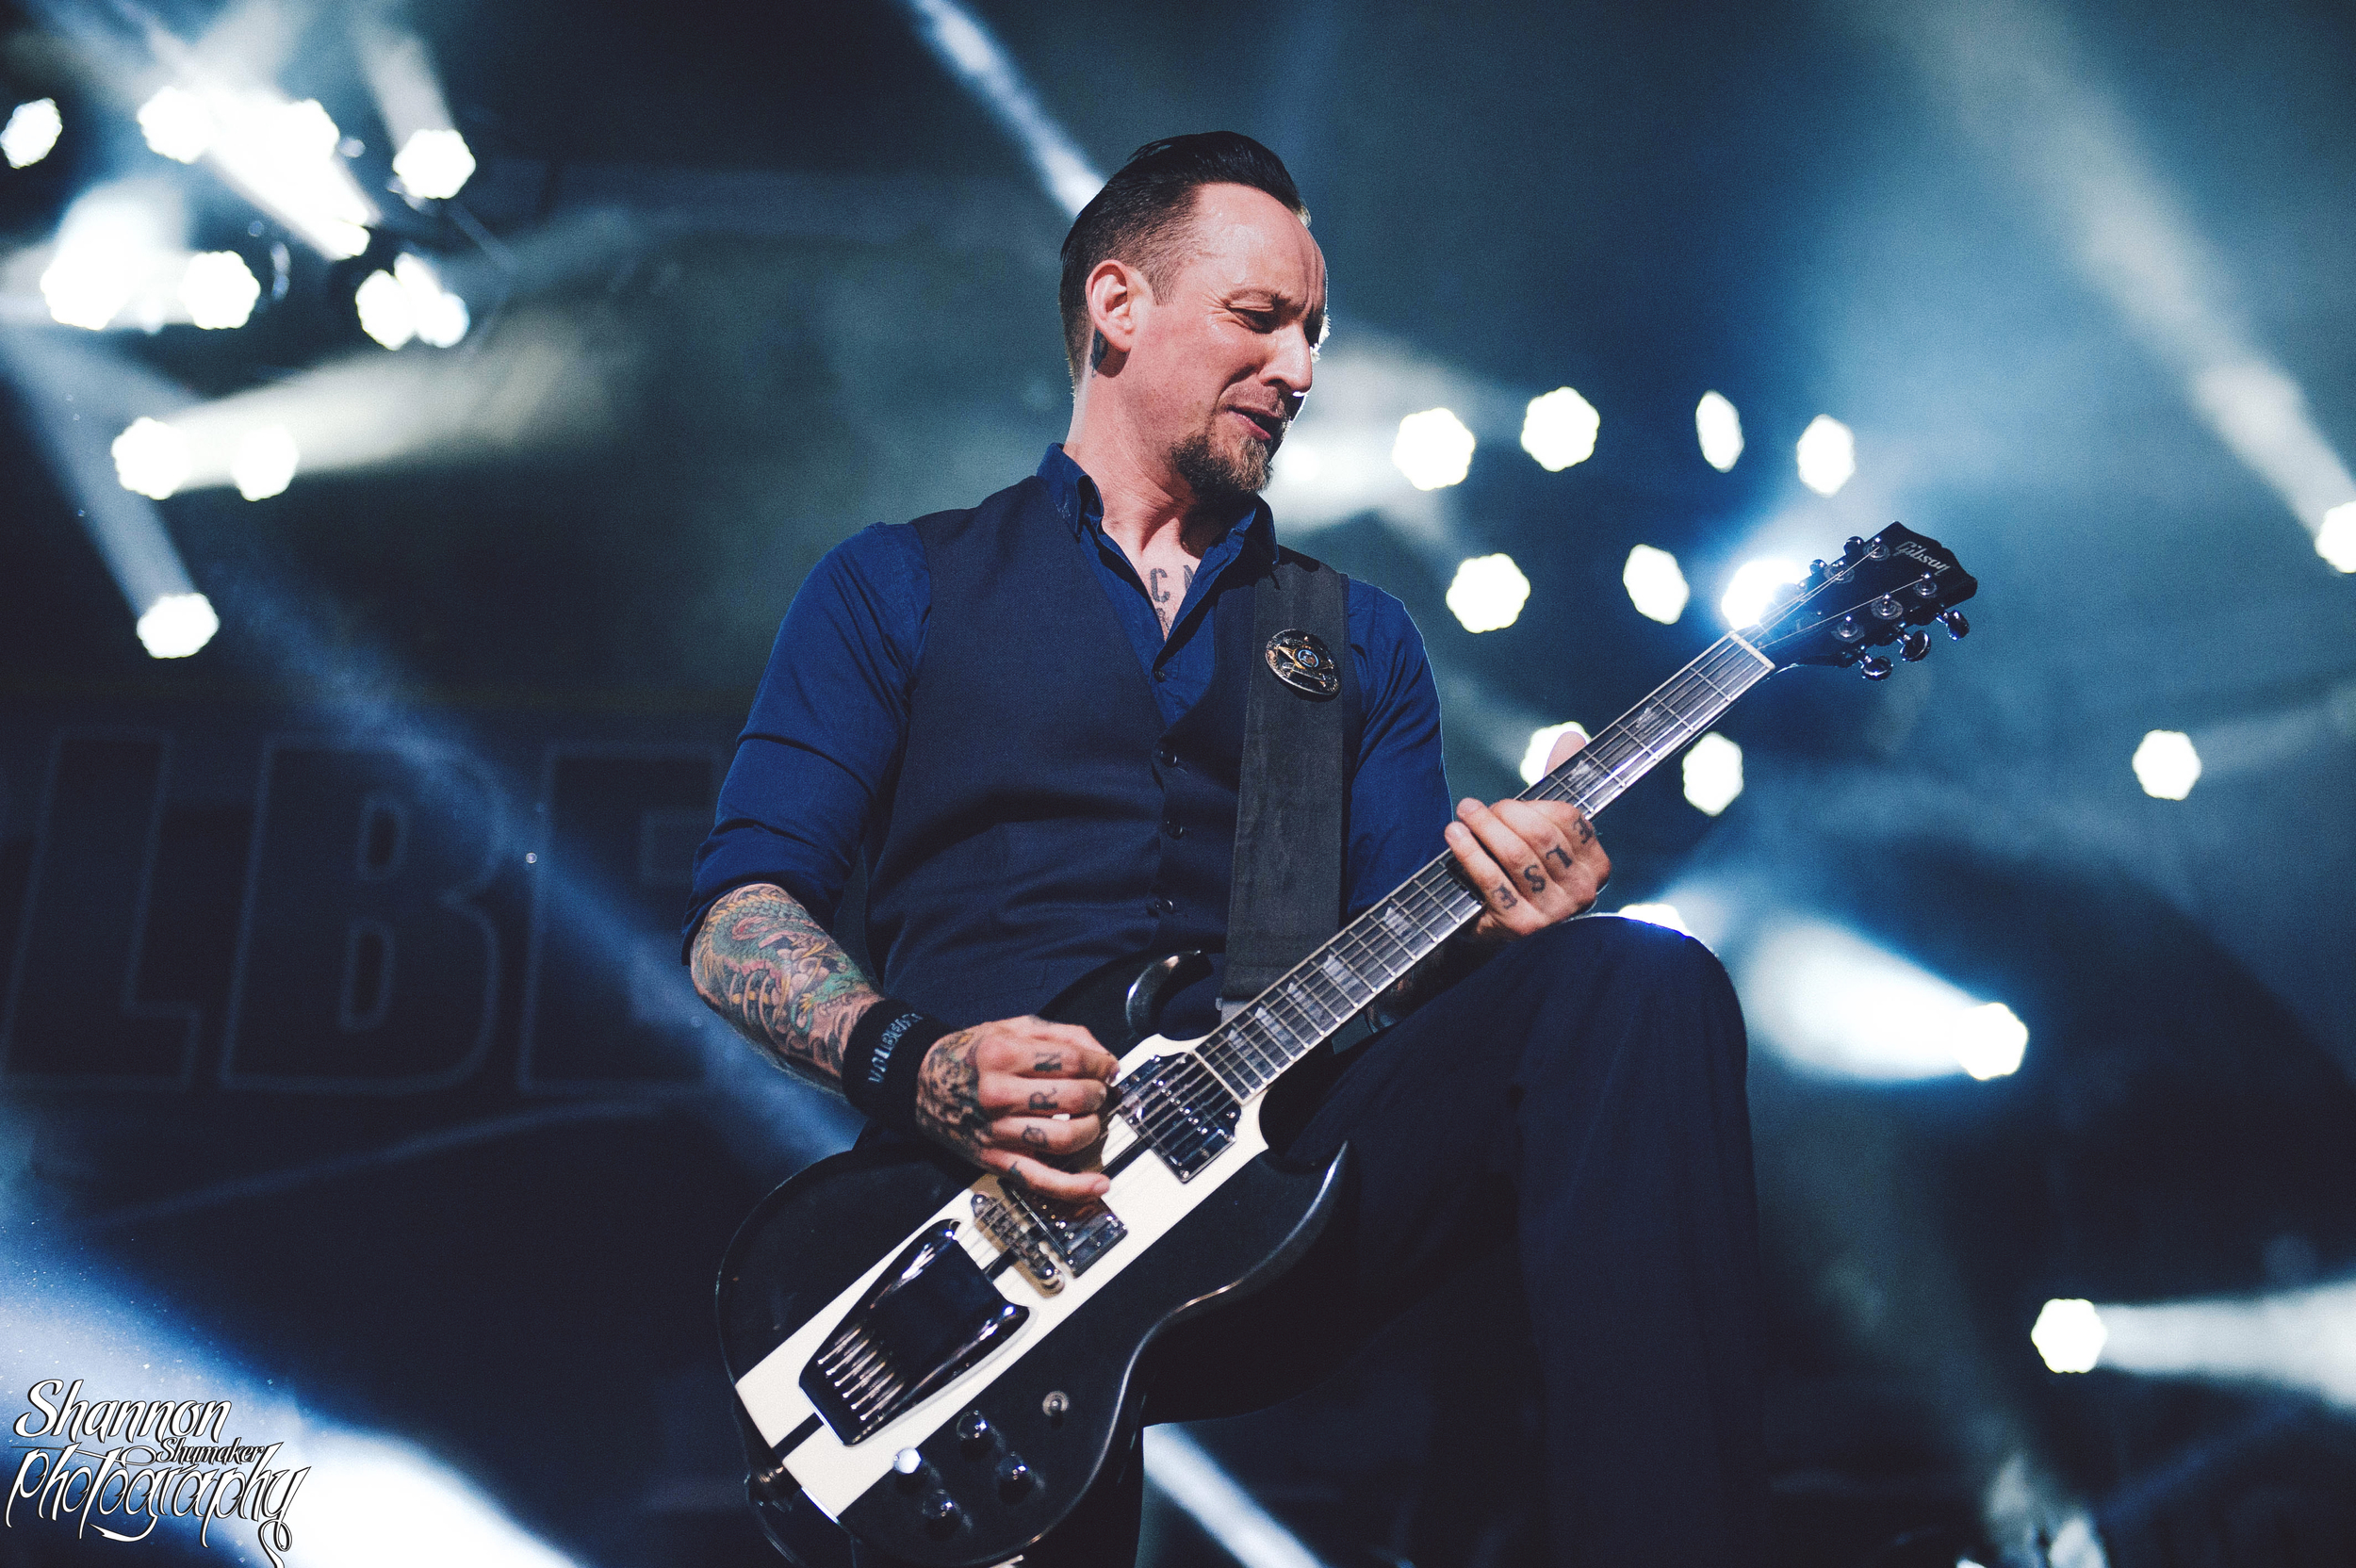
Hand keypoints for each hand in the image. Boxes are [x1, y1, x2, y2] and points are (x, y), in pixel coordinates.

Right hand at [911, 1015, 1119, 1201]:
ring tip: (1091, 1119)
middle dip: (1098, 1094)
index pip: (1072, 1062)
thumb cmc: (973, 1054)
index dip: (1101, 1065)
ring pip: (1064, 1139)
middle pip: (1073, 1099)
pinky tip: (1100, 1184)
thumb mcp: (1012, 1028)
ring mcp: (997, 1131)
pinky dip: (1074, 1187)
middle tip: (1098, 1091)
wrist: (921, 1083)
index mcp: (1003, 1055)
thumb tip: (1105, 1058)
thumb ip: (1062, 1035)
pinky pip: (1040, 1180)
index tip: (1108, 1067)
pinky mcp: (995, 1160)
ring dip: (1092, 1129)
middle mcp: (999, 1094)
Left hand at [1443, 730, 1610, 942]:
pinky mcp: (1521, 926)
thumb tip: (1571, 735)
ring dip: (1483, 827)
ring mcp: (1554, 913)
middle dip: (1505, 813)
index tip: (1509, 804)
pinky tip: (1453, 834)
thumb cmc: (1522, 865)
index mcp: (1597, 866)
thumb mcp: (1543, 827)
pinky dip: (1469, 852)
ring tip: (1463, 812)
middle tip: (1477, 807)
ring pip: (1515, 855)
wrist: (1493, 923)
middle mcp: (1583, 893)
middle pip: (1540, 835)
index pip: (1569, 818)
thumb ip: (1558, 782)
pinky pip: (1491, 879)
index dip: (1535, 805)